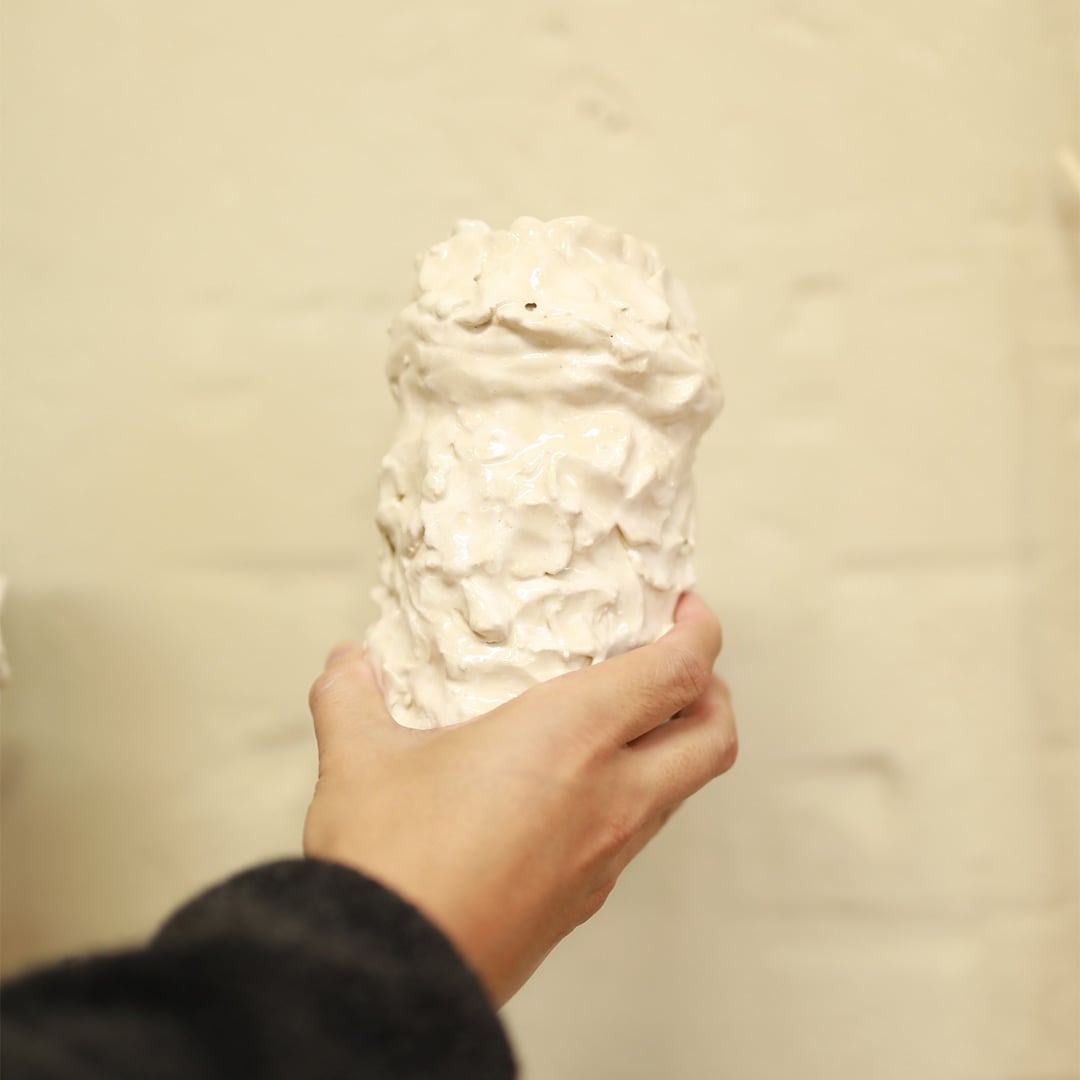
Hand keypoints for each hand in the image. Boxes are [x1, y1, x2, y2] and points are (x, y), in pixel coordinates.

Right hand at [303, 593, 736, 1005]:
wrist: (391, 977)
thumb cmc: (390, 862)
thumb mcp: (360, 759)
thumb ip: (351, 696)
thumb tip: (346, 663)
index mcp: (573, 736)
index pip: (680, 671)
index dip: (699, 630)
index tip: (684, 609)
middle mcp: (610, 795)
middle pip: (713, 737)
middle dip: (710, 692)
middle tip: (675, 664)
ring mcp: (604, 857)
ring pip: (679, 790)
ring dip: (672, 747)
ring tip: (620, 722)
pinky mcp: (583, 901)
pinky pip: (634, 834)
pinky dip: (631, 796)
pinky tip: (570, 790)